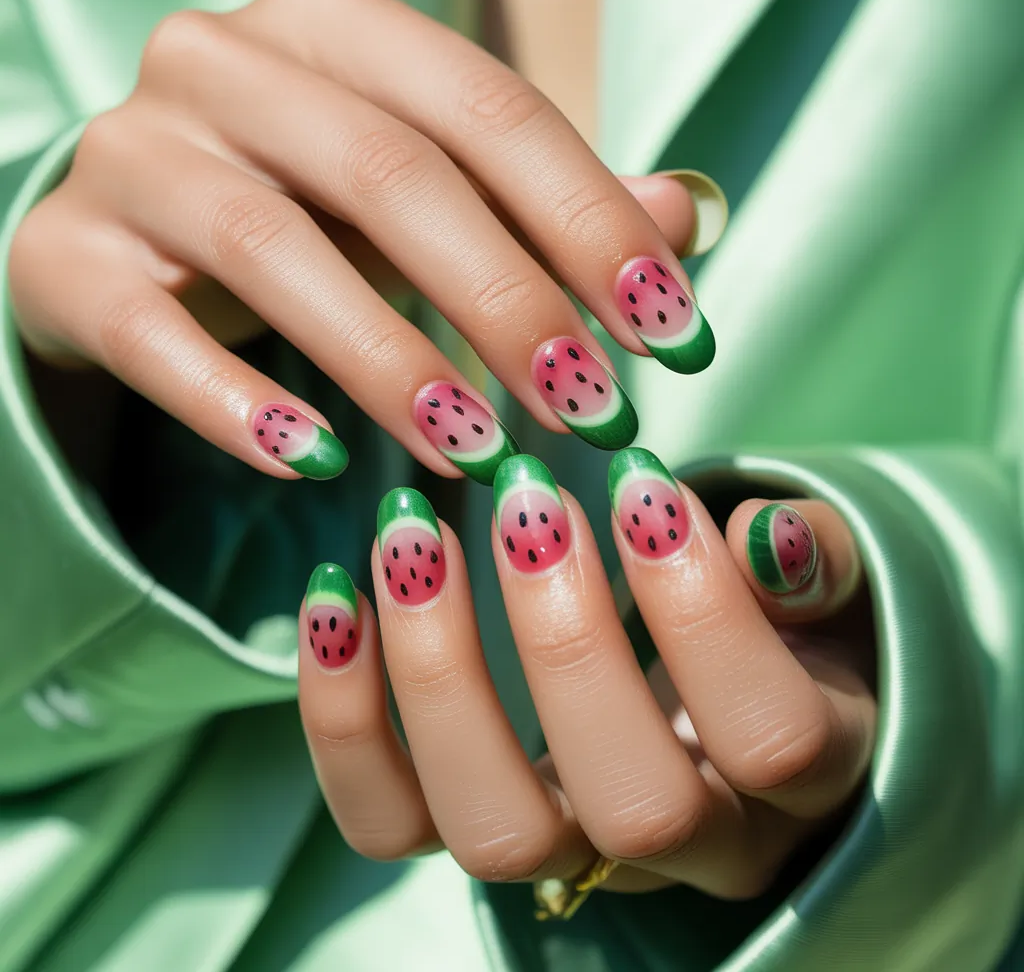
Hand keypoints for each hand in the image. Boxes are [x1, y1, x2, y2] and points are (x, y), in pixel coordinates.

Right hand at [9, 0, 718, 483]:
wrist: (130, 234)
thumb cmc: (307, 211)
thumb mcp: (432, 194)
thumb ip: (549, 202)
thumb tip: (686, 216)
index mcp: (332, 26)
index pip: (491, 111)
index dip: (594, 221)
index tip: (674, 332)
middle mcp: (221, 64)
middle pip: (392, 174)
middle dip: (508, 300)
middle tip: (587, 407)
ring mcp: (130, 156)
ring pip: (275, 252)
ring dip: (391, 362)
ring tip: (479, 450)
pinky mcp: (63, 258)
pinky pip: (153, 335)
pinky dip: (241, 405)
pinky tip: (321, 465)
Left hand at [297, 449, 874, 897]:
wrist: (716, 700)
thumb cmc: (776, 631)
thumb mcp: (820, 589)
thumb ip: (813, 562)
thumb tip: (762, 536)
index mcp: (797, 786)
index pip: (774, 741)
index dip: (706, 611)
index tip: (641, 480)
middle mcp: (688, 847)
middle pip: (634, 809)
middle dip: (567, 638)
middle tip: (526, 499)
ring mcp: (570, 854)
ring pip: (494, 834)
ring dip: (439, 672)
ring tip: (415, 533)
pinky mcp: (471, 827)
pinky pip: (388, 822)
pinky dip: (344, 721)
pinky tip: (339, 596)